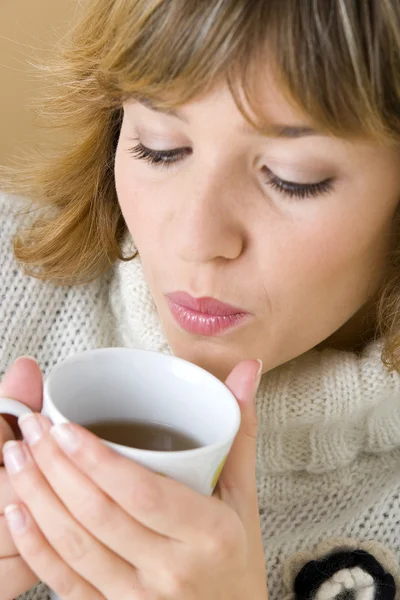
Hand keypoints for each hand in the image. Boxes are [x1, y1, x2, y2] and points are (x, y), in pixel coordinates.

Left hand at [2, 359, 267, 599]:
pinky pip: (66, 583)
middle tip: (33, 428)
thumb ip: (238, 431)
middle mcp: (172, 572)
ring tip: (17, 457)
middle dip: (56, 467)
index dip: (98, 460)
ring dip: (38, 498)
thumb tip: (247, 371)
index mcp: (209, 534)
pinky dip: (36, 547)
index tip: (65, 428)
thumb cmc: (237, 559)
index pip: (143, 493)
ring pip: (75, 546)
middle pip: (100, 515)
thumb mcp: (244, 497)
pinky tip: (17, 512)